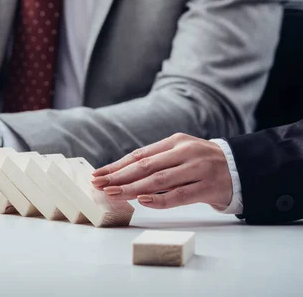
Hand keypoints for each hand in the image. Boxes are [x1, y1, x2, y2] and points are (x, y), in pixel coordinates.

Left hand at [91, 133, 232, 209]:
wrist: (242, 167)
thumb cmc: (203, 163)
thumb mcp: (181, 153)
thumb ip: (157, 161)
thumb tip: (121, 174)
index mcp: (175, 141)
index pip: (139, 155)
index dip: (117, 165)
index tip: (99, 174)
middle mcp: (185, 152)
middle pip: (145, 166)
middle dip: (118, 176)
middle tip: (99, 185)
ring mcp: (197, 169)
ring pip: (158, 180)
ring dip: (132, 188)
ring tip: (113, 193)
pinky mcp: (208, 186)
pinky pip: (179, 195)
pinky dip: (160, 199)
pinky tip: (143, 201)